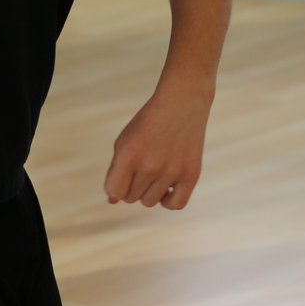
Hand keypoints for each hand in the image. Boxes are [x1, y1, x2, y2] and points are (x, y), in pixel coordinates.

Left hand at [103, 83, 211, 210]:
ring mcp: (172, 171)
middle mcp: (150, 165)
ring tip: (155, 171)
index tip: (122, 175)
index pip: (114, 191)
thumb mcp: (125, 140)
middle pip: (131, 198)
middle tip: (142, 165)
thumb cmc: (149, 123)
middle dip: (132, 185)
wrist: (183, 101)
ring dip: (149, 191)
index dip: (115, 186)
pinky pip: (175, 205)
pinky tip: (166, 187)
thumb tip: (113, 201)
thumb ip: (115, 171)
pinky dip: (168, 201)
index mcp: (129, 154)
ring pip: (150, 202)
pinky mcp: (191, 174)